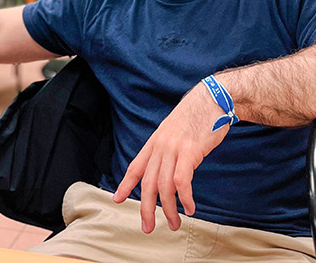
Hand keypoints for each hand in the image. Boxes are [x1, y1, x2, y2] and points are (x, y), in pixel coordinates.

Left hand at [112, 84, 230, 232]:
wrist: (211, 100)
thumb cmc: (196, 118)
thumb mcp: (174, 133)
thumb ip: (168, 150)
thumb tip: (167, 167)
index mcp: (154, 144)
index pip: (135, 167)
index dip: (125, 185)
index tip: (116, 199)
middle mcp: (159, 148)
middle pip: (146, 183)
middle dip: (145, 207)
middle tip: (147, 226)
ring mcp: (173, 149)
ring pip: (163, 186)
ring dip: (168, 209)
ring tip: (173, 224)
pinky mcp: (189, 152)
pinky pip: (182, 180)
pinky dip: (184, 197)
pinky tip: (189, 208)